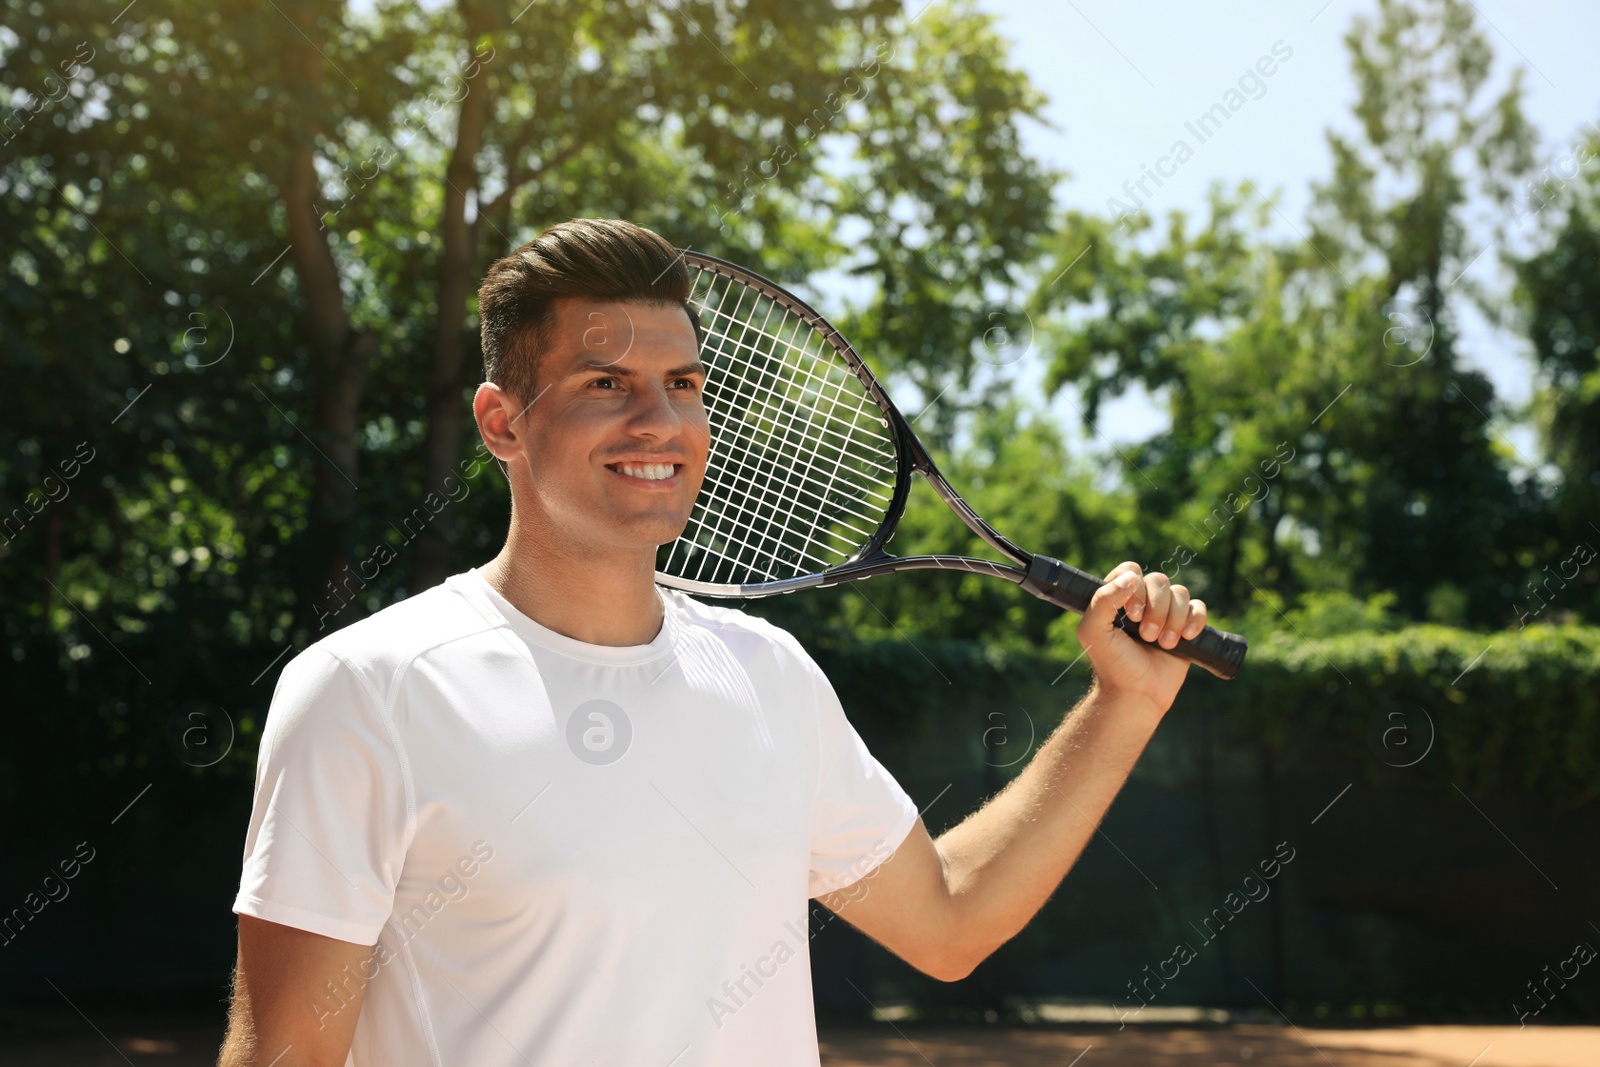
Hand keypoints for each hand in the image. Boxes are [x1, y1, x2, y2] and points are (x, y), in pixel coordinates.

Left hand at [1075, 561, 1206, 714]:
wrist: (1136, 694)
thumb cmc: (1112, 663)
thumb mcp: (1093, 632)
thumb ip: (1103, 600)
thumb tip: (1131, 577)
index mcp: (1118, 597)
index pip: (1130, 570)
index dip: (1134, 587)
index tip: (1131, 615)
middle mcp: (1143, 601)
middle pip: (1159, 580)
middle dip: (1156, 609)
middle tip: (1146, 636)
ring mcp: (1166, 613)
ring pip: (1180, 593)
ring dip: (1173, 619)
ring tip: (1163, 644)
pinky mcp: (1186, 627)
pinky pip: (1198, 608)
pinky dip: (1195, 620)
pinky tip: (1185, 638)